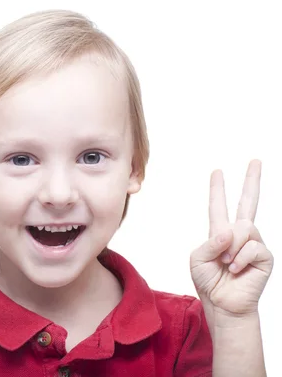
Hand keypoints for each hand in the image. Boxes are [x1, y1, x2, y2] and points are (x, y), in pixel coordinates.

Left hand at [190, 160, 273, 317]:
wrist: (223, 304)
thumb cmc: (209, 282)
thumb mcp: (198, 258)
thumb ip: (211, 241)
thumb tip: (231, 231)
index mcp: (220, 232)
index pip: (219, 206)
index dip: (218, 189)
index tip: (217, 172)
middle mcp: (239, 235)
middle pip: (248, 202)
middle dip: (252, 180)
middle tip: (256, 160)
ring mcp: (254, 243)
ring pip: (244, 227)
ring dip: (230, 247)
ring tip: (227, 264)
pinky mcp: (265, 256)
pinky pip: (251, 246)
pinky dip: (239, 259)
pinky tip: (237, 270)